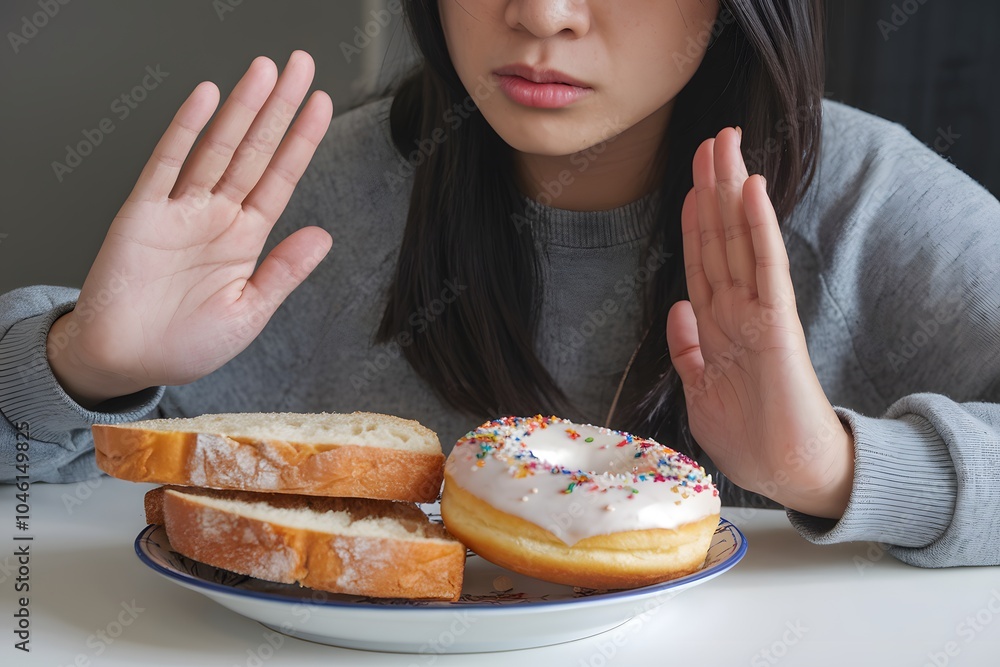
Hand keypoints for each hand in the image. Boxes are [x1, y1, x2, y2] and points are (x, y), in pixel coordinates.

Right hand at [48, 51, 333, 406]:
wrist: (124, 361)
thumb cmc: (184, 344)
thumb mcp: (248, 314)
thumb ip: (283, 273)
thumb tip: (324, 236)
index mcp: (246, 240)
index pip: (281, 178)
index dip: (302, 141)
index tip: (322, 104)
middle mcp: (218, 216)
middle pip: (256, 152)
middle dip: (280, 108)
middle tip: (300, 65)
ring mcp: (181, 210)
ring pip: (218, 148)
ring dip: (242, 109)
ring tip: (265, 72)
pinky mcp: (143, 213)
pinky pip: (167, 163)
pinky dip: (186, 130)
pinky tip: (206, 99)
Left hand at [666, 127, 853, 518]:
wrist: (789, 473)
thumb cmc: (749, 437)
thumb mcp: (700, 392)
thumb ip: (687, 350)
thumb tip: (678, 308)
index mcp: (715, 326)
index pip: (702, 260)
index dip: (695, 218)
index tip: (691, 180)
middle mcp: (736, 311)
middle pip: (721, 237)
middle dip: (714, 187)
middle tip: (713, 138)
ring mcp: (758, 313)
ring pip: (740, 239)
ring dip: (732, 190)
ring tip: (727, 145)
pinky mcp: (778, 324)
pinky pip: (767, 267)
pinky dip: (758, 228)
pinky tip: (754, 190)